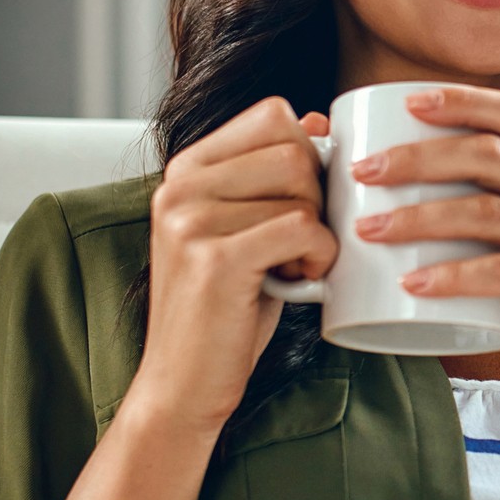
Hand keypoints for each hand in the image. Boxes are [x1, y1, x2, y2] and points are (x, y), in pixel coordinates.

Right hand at [126, 97, 337, 437]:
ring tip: (296, 265)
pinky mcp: (214, 258)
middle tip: (302, 241)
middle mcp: (180, 186)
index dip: (307, 154)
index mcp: (186, 170)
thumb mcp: (245, 231)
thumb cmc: (224, 309)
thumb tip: (316, 120)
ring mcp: (191, 220)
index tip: (300, 202)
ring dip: (319, 232)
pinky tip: (301, 280)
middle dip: (318, 196)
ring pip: (301, 191)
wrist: (183, 384)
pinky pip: (301, 228)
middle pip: (293, 149)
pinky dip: (319, 255)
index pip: (272, 115)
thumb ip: (269, 178)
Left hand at [350, 85, 499, 405]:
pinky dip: (454, 276)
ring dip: (420, 217)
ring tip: (369, 230)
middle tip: (363, 173)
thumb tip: (430, 215)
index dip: (462, 101)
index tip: (407, 101)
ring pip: (489, 211)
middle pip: (489, 156)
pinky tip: (415, 282)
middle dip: (417, 157)